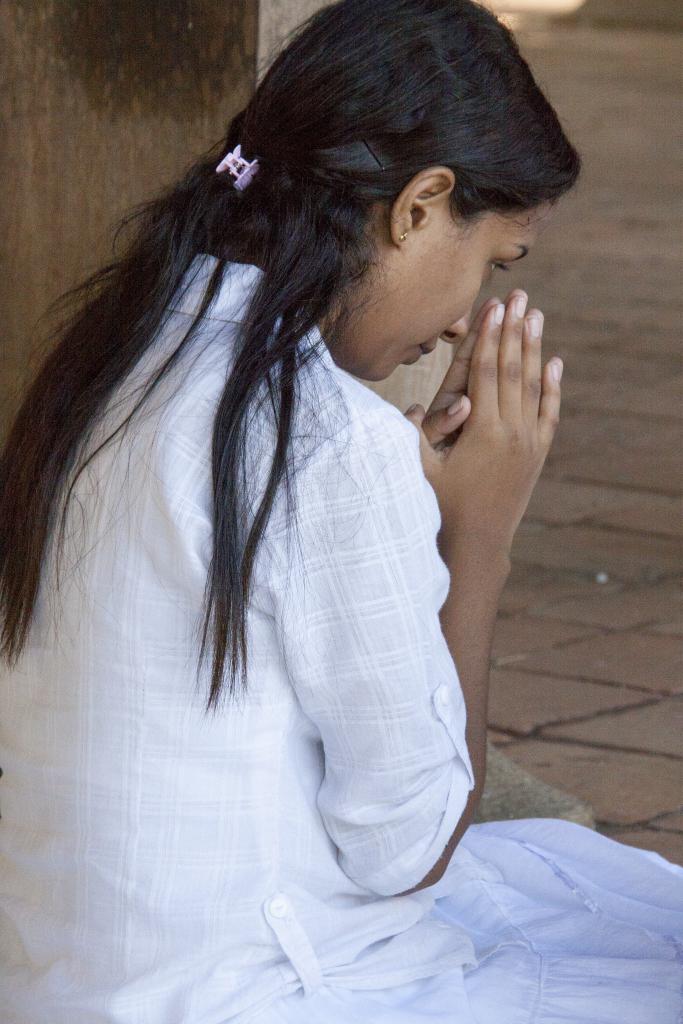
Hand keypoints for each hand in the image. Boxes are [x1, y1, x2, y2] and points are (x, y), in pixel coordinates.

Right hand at [404, 290, 562, 560]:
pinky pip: (548, 413)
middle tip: (519, 297)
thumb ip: (416, 439)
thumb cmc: (441, 507)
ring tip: (536, 316)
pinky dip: (552, 387)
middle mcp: (512, 432)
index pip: (487, 372)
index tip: (494, 306)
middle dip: (515, 330)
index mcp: (482, 430)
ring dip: (534, 348)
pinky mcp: (536, 455)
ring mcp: (528, 443)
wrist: (478, 545)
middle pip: (514, 369)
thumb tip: (412, 407)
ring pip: (533, 386)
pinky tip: (554, 364)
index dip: (490, 337)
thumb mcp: (421, 473)